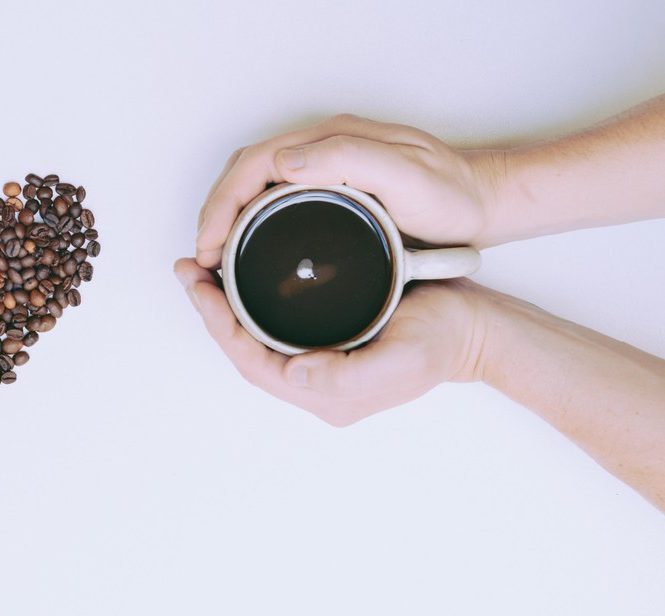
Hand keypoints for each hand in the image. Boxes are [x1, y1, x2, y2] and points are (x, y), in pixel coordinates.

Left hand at [173, 259, 488, 425]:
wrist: (477, 328)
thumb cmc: (444, 340)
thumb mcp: (403, 358)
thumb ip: (348, 375)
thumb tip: (294, 373)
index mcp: (325, 394)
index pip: (251, 361)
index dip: (219, 326)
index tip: (199, 288)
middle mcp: (314, 383)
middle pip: (244, 349)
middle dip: (210, 311)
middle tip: (187, 270)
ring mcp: (319, 362)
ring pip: (254, 336)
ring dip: (224, 305)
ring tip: (201, 270)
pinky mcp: (326, 340)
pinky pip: (273, 325)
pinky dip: (248, 301)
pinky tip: (237, 276)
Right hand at [195, 114, 505, 268]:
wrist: (484, 204)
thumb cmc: (452, 196)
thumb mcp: (406, 176)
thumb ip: (349, 159)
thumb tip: (282, 162)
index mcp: (331, 141)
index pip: (254, 164)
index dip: (223, 203)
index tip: (209, 243)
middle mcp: (322, 150)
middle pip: (245, 173)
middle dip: (214, 212)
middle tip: (202, 257)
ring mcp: (325, 169)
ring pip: (255, 187)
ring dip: (227, 218)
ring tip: (215, 257)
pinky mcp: (330, 190)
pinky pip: (274, 200)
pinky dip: (249, 223)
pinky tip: (247, 249)